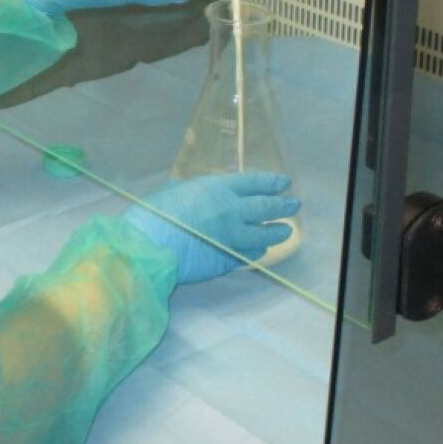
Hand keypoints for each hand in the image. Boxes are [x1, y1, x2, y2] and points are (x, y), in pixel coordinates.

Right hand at [123, 172, 298, 284]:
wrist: (149, 248)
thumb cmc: (154, 215)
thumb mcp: (175, 192)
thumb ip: (194, 193)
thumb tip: (200, 195)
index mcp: (218, 189)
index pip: (254, 183)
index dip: (271, 183)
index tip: (284, 183)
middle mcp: (232, 212)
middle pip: (266, 208)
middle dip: (283, 206)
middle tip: (294, 205)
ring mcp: (232, 239)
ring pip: (264, 236)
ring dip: (277, 232)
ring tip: (285, 231)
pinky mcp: (227, 260)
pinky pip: (248, 255)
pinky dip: (256, 252)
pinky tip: (258, 251)